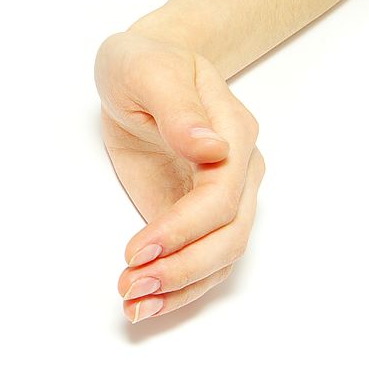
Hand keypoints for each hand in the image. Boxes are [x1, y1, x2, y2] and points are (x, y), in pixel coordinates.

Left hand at [95, 31, 263, 322]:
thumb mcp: (148, 71)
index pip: (221, 195)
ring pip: (220, 258)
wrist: (144, 69)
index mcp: (232, 133)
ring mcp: (222, 197)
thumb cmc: (145, 62)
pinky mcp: (194, 215)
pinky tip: (144, 306)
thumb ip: (178, 109)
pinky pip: (200, 261)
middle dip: (181, 268)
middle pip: (229, 236)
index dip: (182, 228)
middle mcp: (238, 171)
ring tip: (133, 307)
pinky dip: (177, 289)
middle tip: (131, 286)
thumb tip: (211, 149)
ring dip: (179, 289)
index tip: (136, 249)